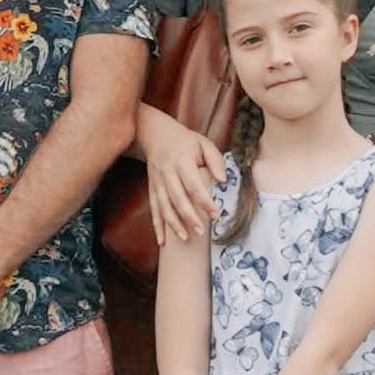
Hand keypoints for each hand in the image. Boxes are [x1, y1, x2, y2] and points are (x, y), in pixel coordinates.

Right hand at [132, 108, 220, 245]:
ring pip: (163, 206)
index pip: (193, 184)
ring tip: (185, 238)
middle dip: (188, 217)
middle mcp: (167, 172)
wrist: (155, 134)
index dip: (204, 201)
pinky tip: (162, 241)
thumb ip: (215, 161)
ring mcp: (157, 182)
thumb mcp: (204, 143)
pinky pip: (154, 209)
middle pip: (177, 198)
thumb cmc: (185, 141)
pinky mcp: (152, 188)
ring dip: (173, 224)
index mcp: (182, 161)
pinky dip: (157, 226)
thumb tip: (222, 180)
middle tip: (201, 232)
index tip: (216, 215)